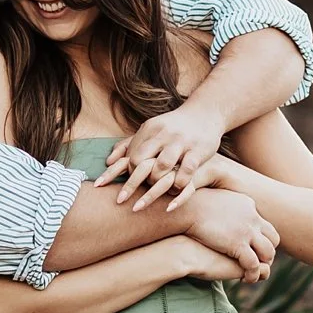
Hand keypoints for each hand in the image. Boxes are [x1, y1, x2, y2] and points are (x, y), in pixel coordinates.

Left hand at [97, 100, 226, 208]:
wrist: (204, 113)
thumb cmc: (171, 127)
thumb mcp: (149, 130)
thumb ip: (128, 145)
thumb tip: (107, 162)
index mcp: (150, 130)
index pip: (131, 156)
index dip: (126, 174)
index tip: (121, 188)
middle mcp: (164, 135)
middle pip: (143, 161)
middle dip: (134, 183)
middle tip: (129, 199)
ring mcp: (181, 142)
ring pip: (163, 166)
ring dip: (156, 184)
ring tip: (154, 194)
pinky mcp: (198, 151)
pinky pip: (186, 171)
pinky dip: (179, 185)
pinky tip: (174, 193)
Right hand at [178, 189, 276, 283]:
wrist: (187, 208)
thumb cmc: (192, 204)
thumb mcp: (213, 200)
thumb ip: (223, 207)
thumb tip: (220, 212)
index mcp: (248, 205)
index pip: (264, 225)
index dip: (261, 239)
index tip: (252, 249)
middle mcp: (253, 218)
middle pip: (273, 239)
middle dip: (267, 253)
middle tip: (257, 263)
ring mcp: (248, 232)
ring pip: (268, 253)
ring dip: (264, 265)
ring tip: (252, 273)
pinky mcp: (239, 245)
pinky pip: (255, 265)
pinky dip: (253, 274)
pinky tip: (245, 279)